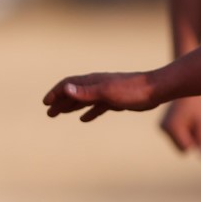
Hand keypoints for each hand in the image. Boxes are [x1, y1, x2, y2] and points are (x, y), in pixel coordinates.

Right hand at [42, 71, 158, 120]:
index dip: (55, 93)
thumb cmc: (131, 90)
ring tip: (59, 114)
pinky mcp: (115, 100)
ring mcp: (106, 93)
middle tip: (48, 113)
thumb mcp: (105, 92)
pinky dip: (89, 112)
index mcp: (92, 82)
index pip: (68, 85)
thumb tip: (65, 89)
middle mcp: (96, 85)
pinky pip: (97, 106)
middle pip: (73, 93)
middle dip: (60, 102)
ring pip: (83, 100)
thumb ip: (85, 92)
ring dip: (71, 107)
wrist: (154, 90)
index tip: (46, 103)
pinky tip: (84, 119)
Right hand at [158, 96, 200, 154]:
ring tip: (188, 119)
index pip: (187, 148)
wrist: (184, 88)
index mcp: (173, 127)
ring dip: (186, 136)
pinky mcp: (161, 126)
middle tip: (193, 122)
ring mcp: (161, 127)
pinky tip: (183, 119)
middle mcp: (163, 128)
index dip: (195, 139)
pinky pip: (175, 138)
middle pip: (181, 148)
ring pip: (178, 144)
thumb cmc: (196, 104)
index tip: (197, 124)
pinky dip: (182, 133)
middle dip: (190, 139)